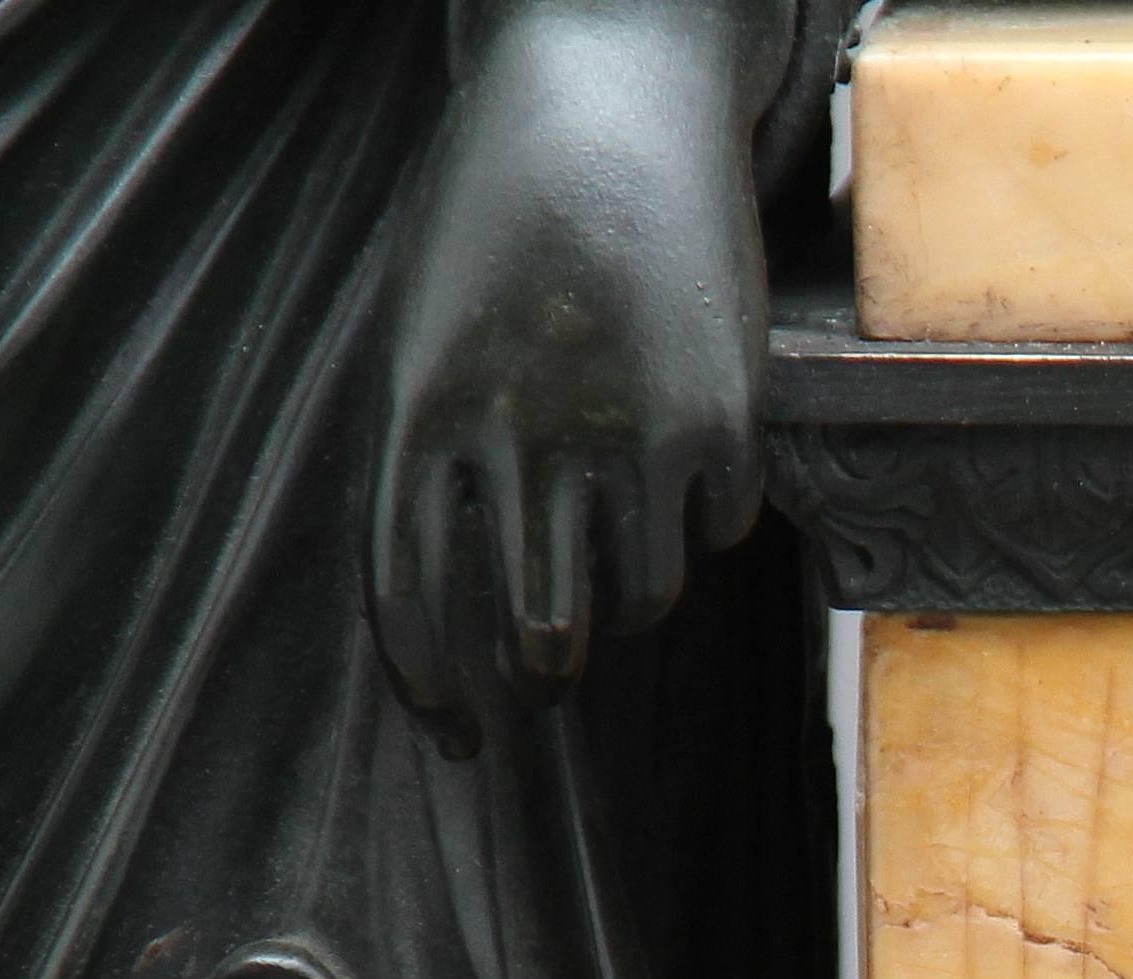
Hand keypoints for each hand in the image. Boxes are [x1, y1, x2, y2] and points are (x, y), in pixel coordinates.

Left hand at [371, 0, 793, 721]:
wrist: (609, 84)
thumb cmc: (504, 214)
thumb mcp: (433, 320)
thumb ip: (441, 455)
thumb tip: (479, 618)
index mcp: (422, 403)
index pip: (412, 595)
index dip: (432, 690)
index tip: (458, 740)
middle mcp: (523, 425)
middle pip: (543, 632)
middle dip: (545, 679)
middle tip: (549, 678)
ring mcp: (629, 422)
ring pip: (642, 598)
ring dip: (628, 601)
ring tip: (616, 555)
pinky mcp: (720, 412)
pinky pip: (716, 530)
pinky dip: (700, 519)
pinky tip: (682, 458)